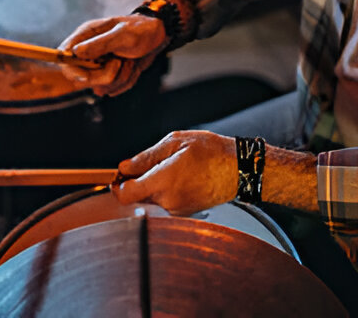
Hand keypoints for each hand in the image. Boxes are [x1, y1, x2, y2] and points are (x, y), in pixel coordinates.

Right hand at [57, 14, 166, 95]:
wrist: (159, 36)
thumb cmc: (141, 29)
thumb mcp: (122, 35)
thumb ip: (99, 44)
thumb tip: (76, 52)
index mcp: (86, 35)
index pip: (65, 57)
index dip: (73, 70)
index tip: (87, 75)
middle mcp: (89, 51)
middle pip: (82, 77)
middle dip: (105, 75)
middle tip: (119, 62)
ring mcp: (99, 64)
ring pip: (100, 87)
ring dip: (120, 78)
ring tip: (129, 61)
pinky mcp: (110, 74)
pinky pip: (113, 89)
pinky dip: (126, 81)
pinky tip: (132, 66)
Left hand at [113, 130, 236, 215]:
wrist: (239, 170)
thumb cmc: (211, 153)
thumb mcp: (176, 143)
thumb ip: (146, 157)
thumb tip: (125, 167)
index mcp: (163, 182)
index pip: (125, 194)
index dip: (117, 184)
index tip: (119, 175)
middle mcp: (168, 201)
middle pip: (137, 197)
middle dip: (137, 182)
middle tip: (150, 165)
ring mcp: (177, 210)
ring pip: (151, 200)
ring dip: (153, 187)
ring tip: (172, 169)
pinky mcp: (185, 213)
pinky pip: (165, 203)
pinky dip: (166, 192)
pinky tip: (182, 178)